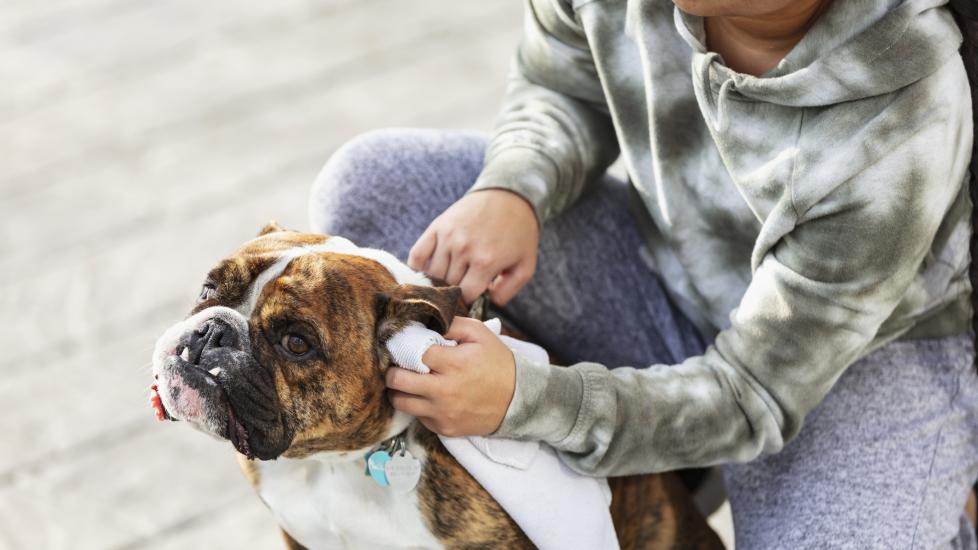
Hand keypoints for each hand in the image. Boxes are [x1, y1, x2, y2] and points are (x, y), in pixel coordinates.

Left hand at [385, 317, 515, 436]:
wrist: (519, 400)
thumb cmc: (498, 363)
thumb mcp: (480, 334)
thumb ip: (452, 324)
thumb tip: (423, 321)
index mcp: (454, 363)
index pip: (412, 351)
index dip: (403, 345)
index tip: (402, 344)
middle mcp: (445, 390)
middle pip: (397, 380)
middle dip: (392, 369)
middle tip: (396, 364)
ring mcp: (443, 412)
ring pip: (400, 402)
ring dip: (399, 390)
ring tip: (407, 381)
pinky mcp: (444, 428)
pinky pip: (417, 417)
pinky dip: (418, 406)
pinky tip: (428, 396)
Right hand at [408, 189, 538, 304]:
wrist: (508, 196)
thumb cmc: (519, 233)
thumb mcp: (526, 265)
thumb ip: (509, 291)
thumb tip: (487, 302)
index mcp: (485, 262)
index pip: (465, 296)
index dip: (469, 302)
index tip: (472, 299)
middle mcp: (463, 250)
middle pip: (448, 286)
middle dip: (454, 293)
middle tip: (460, 291)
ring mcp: (448, 237)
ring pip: (432, 274)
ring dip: (438, 282)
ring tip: (447, 283)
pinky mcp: (437, 226)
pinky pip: (417, 254)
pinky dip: (417, 268)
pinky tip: (425, 274)